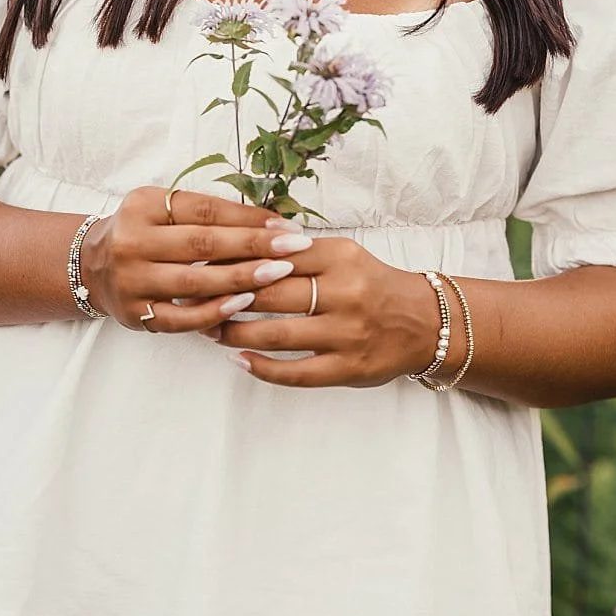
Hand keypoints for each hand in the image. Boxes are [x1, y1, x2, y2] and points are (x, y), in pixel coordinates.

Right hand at [79, 185, 309, 335]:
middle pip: (202, 243)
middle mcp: (131, 241)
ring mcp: (131, 280)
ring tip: (280, 273)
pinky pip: (182, 317)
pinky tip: (243, 304)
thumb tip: (269, 220)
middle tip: (296, 247)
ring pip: (195, 281)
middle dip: (254, 245)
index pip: (202, 210)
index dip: (246, 217)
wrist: (91, 266)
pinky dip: (215, 311)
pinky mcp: (135, 313)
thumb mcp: (161, 210)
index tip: (285, 225)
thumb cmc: (142, 234)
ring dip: (242, 278)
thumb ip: (204, 214)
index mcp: (141, 206)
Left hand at [199, 235, 451, 387]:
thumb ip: (296, 251)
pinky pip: (297, 372)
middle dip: (224, 296)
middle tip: (190, 297)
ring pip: (276, 334)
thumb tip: (234, 242)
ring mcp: (348, 335)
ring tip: (208, 328)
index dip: (231, 259)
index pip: (273, 255)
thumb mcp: (340, 254)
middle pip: (269, 293)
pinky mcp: (350, 369)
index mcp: (339, 258)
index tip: (197, 262)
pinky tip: (238, 360)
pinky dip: (263, 367)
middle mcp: (345, 294)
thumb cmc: (370, 283)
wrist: (426, 322)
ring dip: (234, 332)